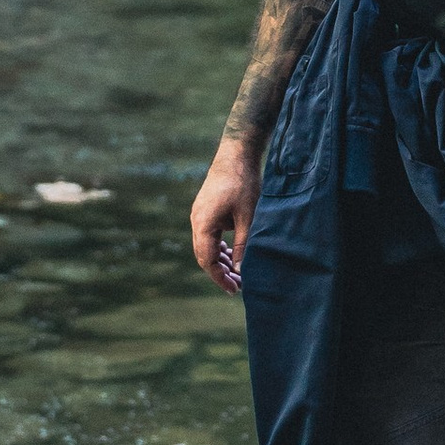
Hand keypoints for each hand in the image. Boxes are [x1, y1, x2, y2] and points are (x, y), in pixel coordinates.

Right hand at [190, 133, 261, 288]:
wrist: (236, 154)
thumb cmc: (243, 183)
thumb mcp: (248, 217)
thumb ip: (243, 244)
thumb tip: (242, 270)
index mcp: (203, 224)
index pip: (207, 260)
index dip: (220, 277)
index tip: (234, 289)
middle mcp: (197, 221)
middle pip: (204, 255)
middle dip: (220, 272)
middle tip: (238, 285)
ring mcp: (199, 214)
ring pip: (206, 246)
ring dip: (220, 260)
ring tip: (238, 272)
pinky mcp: (205, 210)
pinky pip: (209, 235)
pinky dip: (220, 247)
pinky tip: (233, 254)